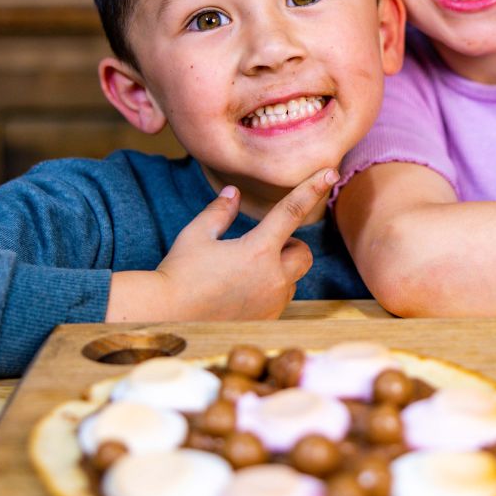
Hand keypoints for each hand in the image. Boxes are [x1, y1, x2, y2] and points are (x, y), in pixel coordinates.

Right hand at [107, 168, 337, 321]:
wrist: (165, 317)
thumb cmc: (178, 273)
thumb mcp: (196, 235)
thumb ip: (219, 212)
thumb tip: (233, 193)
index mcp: (257, 251)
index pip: (292, 211)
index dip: (312, 188)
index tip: (330, 173)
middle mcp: (272, 278)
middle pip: (303, 253)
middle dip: (289, 246)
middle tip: (261, 247)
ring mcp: (272, 303)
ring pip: (292, 279)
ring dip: (279, 271)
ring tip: (243, 274)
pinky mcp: (267, 322)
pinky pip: (279, 301)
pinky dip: (269, 293)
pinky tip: (240, 294)